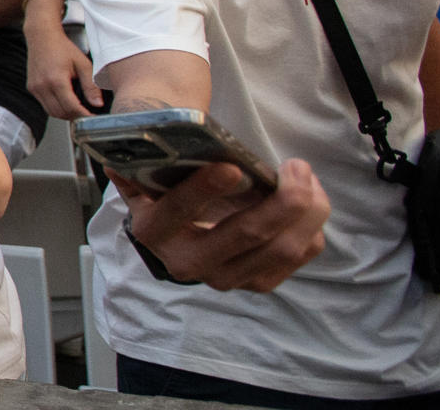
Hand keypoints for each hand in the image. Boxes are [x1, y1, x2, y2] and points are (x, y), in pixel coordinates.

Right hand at [24, 9, 102, 119]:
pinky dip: (56, 107)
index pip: (72, 108)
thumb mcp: (83, 64)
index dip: (84, 115)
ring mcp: (35, 88)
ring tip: (77, 109)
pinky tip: (65, 101)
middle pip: (61, 113)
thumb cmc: (62, 47)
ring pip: (51, 112)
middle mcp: (43, 86)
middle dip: (75, 117)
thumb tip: (97, 104)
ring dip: (65, 114)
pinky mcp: (31, 88)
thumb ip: (91, 86)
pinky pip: (45, 105)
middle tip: (87, 114)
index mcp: (56, 80)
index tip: (93, 117)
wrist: (41, 36)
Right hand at [119, 159, 329, 291]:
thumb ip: (141, 167)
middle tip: (296, 167)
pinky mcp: (257, 283)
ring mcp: (227, 278)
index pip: (179, 209)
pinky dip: (312, 226)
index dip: (205, 188)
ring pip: (282, 248)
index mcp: (154, 231)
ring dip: (308, 210)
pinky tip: (311, 200)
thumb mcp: (147, 183)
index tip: (233, 167)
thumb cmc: (166, 197)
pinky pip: (299, 255)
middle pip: (248, 233)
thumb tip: (126, 155)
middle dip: (283, 199)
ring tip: (307, 177)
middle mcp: (189, 262)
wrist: (179, 242)